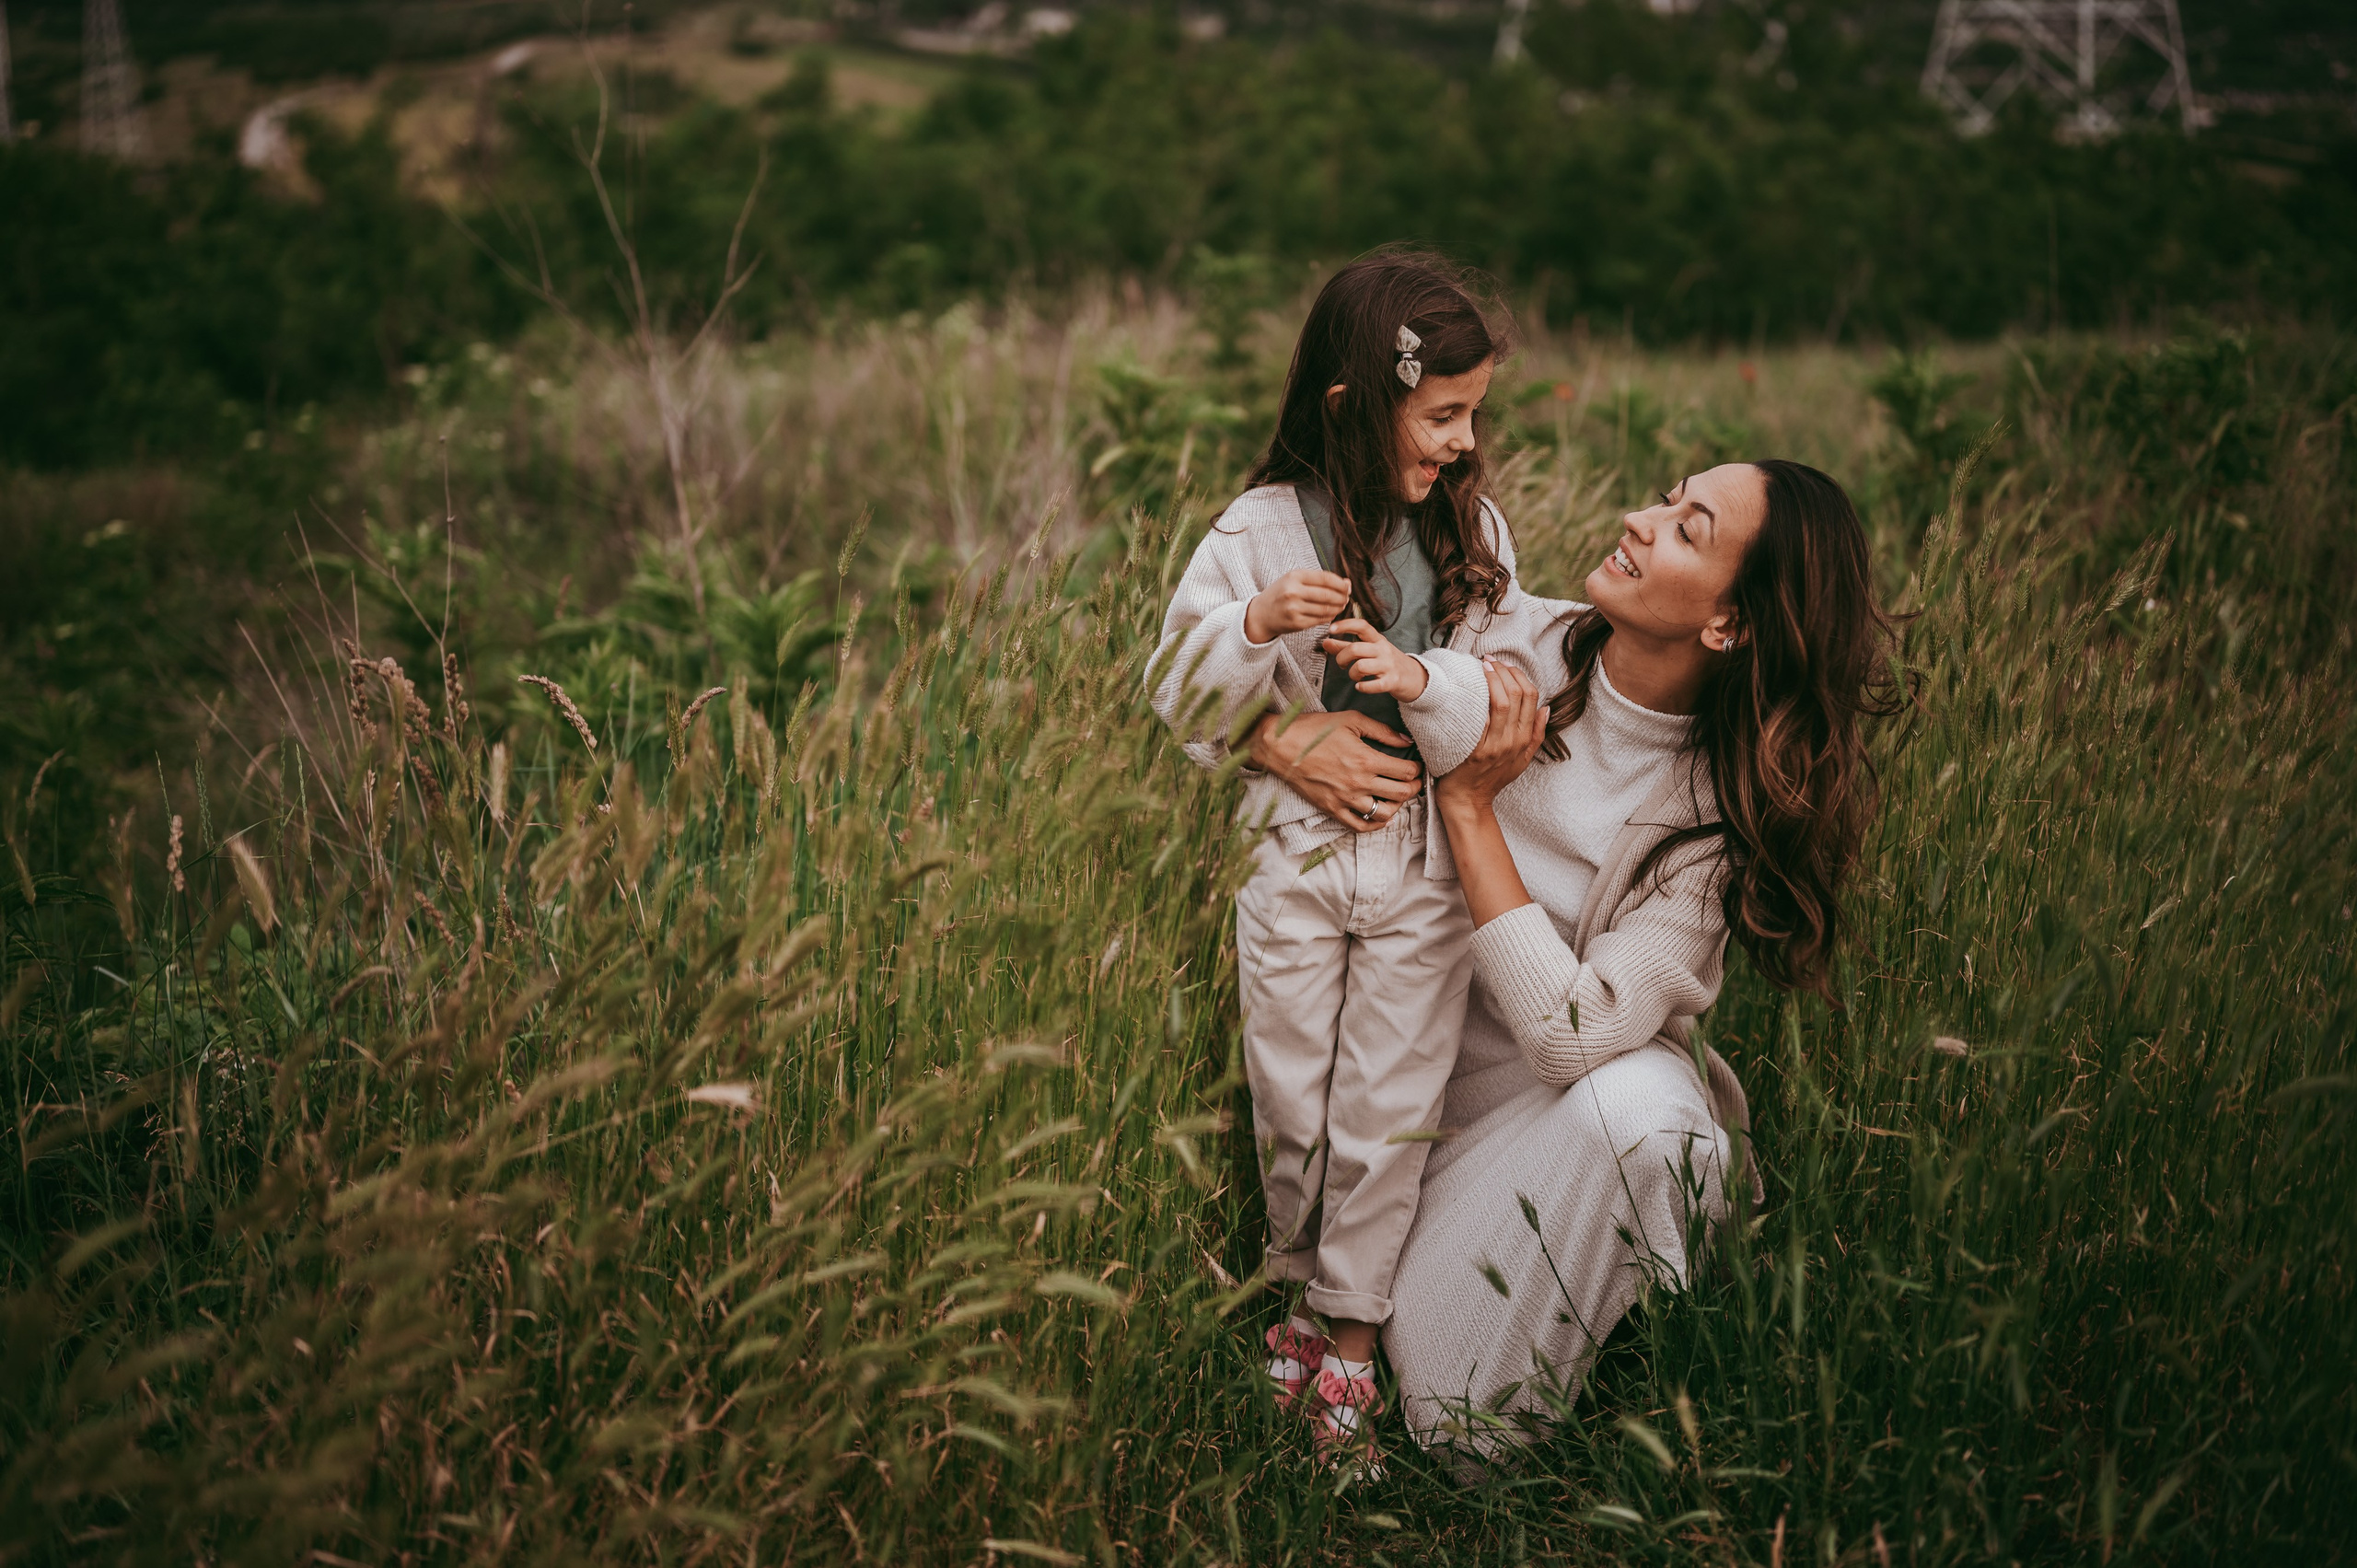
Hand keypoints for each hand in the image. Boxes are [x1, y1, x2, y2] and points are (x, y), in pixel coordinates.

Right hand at [1244, 569, 1351, 644]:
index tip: (1347, 586)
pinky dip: (1330, 617)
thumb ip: (1319, 580)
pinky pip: (1320, 620)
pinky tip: (1332, 613)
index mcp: (1293, 577)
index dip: (1340, 583)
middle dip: (1342, 597)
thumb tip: (1347, 583)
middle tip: (1347, 598)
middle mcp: (1293, 592)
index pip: (1325, 578)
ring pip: (1326, 609)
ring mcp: (1294, 609)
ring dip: (1338, 608)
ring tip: (1341, 605)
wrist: (1260, 614)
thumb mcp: (1294, 580)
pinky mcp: (1296, 623)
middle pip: (1327, 594)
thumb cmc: (1280, 594)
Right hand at [1249, 710, 1423, 832]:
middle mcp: (1358, 783)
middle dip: (1413, 787)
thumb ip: (1382, 731)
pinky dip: (1375, 825)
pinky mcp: (1332, 809)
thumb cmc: (1314, 730)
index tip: (1415, 765)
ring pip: (1384, 814)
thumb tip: (1406, 742)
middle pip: (1401, 794)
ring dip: (1397, 806)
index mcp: (1366, 759)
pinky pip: (1359, 826)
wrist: (1280, 746)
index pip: (1406, 772)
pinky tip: (1380, 816)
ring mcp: (1345, 799)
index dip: (1417, 769)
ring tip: (1396, 797)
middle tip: (1412, 781)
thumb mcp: (1350, 721)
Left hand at [1321, 618, 1429, 701]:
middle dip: (1341, 658)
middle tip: (1341, 665)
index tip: (1330, 629)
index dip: (1345, 625)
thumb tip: (1325, 642)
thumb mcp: (1369, 650)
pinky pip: (1372, 685)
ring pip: (1361, 666)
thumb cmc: (1387, 662)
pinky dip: (1362, 687)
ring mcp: (1388, 665)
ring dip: (1352, 674)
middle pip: (1355, 648)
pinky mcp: (1392, 682)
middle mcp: (1383, 650)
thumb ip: (1346, 646)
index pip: (1362, 625)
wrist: (1415, 677)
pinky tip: (1360, 686)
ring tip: (1354, 676)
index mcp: (1377, 639)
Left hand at [1434, 659, 1546, 819]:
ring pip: (1499, 702)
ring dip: (1491, 678)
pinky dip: (1476, 699)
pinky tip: (1469, 685)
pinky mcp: (1474, 750)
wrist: (1468, 801)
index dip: (1519, 675)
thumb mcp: (1522, 759)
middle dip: (1504, 671)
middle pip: (1516, 695)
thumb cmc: (1492, 779)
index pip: (1530, 697)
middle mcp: (1512, 741)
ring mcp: (1493, 746)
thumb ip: (1536, 734)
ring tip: (1481, 665)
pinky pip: (1479, 718)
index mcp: (1524, 740)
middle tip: (1490, 660)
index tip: (1505, 664)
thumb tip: (1546, 708)